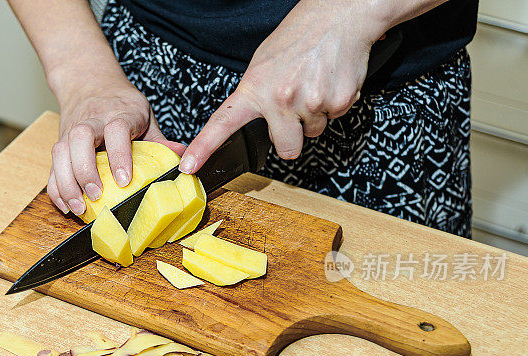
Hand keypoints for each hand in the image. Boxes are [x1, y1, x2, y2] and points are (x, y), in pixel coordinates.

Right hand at [49, 79, 184, 215]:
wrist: (88, 82)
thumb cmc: (121, 104)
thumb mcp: (145, 115)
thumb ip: (159, 139)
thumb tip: (181, 157)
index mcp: (118, 113)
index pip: (116, 130)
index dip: (119, 155)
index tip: (124, 180)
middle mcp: (91, 121)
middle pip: (80, 138)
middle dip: (85, 170)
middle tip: (96, 195)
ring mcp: (71, 132)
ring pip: (60, 152)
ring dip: (66, 182)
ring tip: (79, 207)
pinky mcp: (60, 144)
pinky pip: (52, 167)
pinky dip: (56, 188)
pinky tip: (67, 205)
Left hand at [179, 0, 383, 173]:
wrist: (337, 16)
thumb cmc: (299, 37)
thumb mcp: (263, 64)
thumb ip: (257, 97)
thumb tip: (259, 121)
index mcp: (254, 88)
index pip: (222, 123)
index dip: (203, 148)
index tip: (190, 166)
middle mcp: (279, 98)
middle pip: (287, 149)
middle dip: (292, 136)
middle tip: (295, 107)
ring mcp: (309, 102)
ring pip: (312, 133)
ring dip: (313, 115)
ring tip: (313, 85)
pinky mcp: (337, 102)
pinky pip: (333, 118)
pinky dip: (333, 104)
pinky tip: (327, 81)